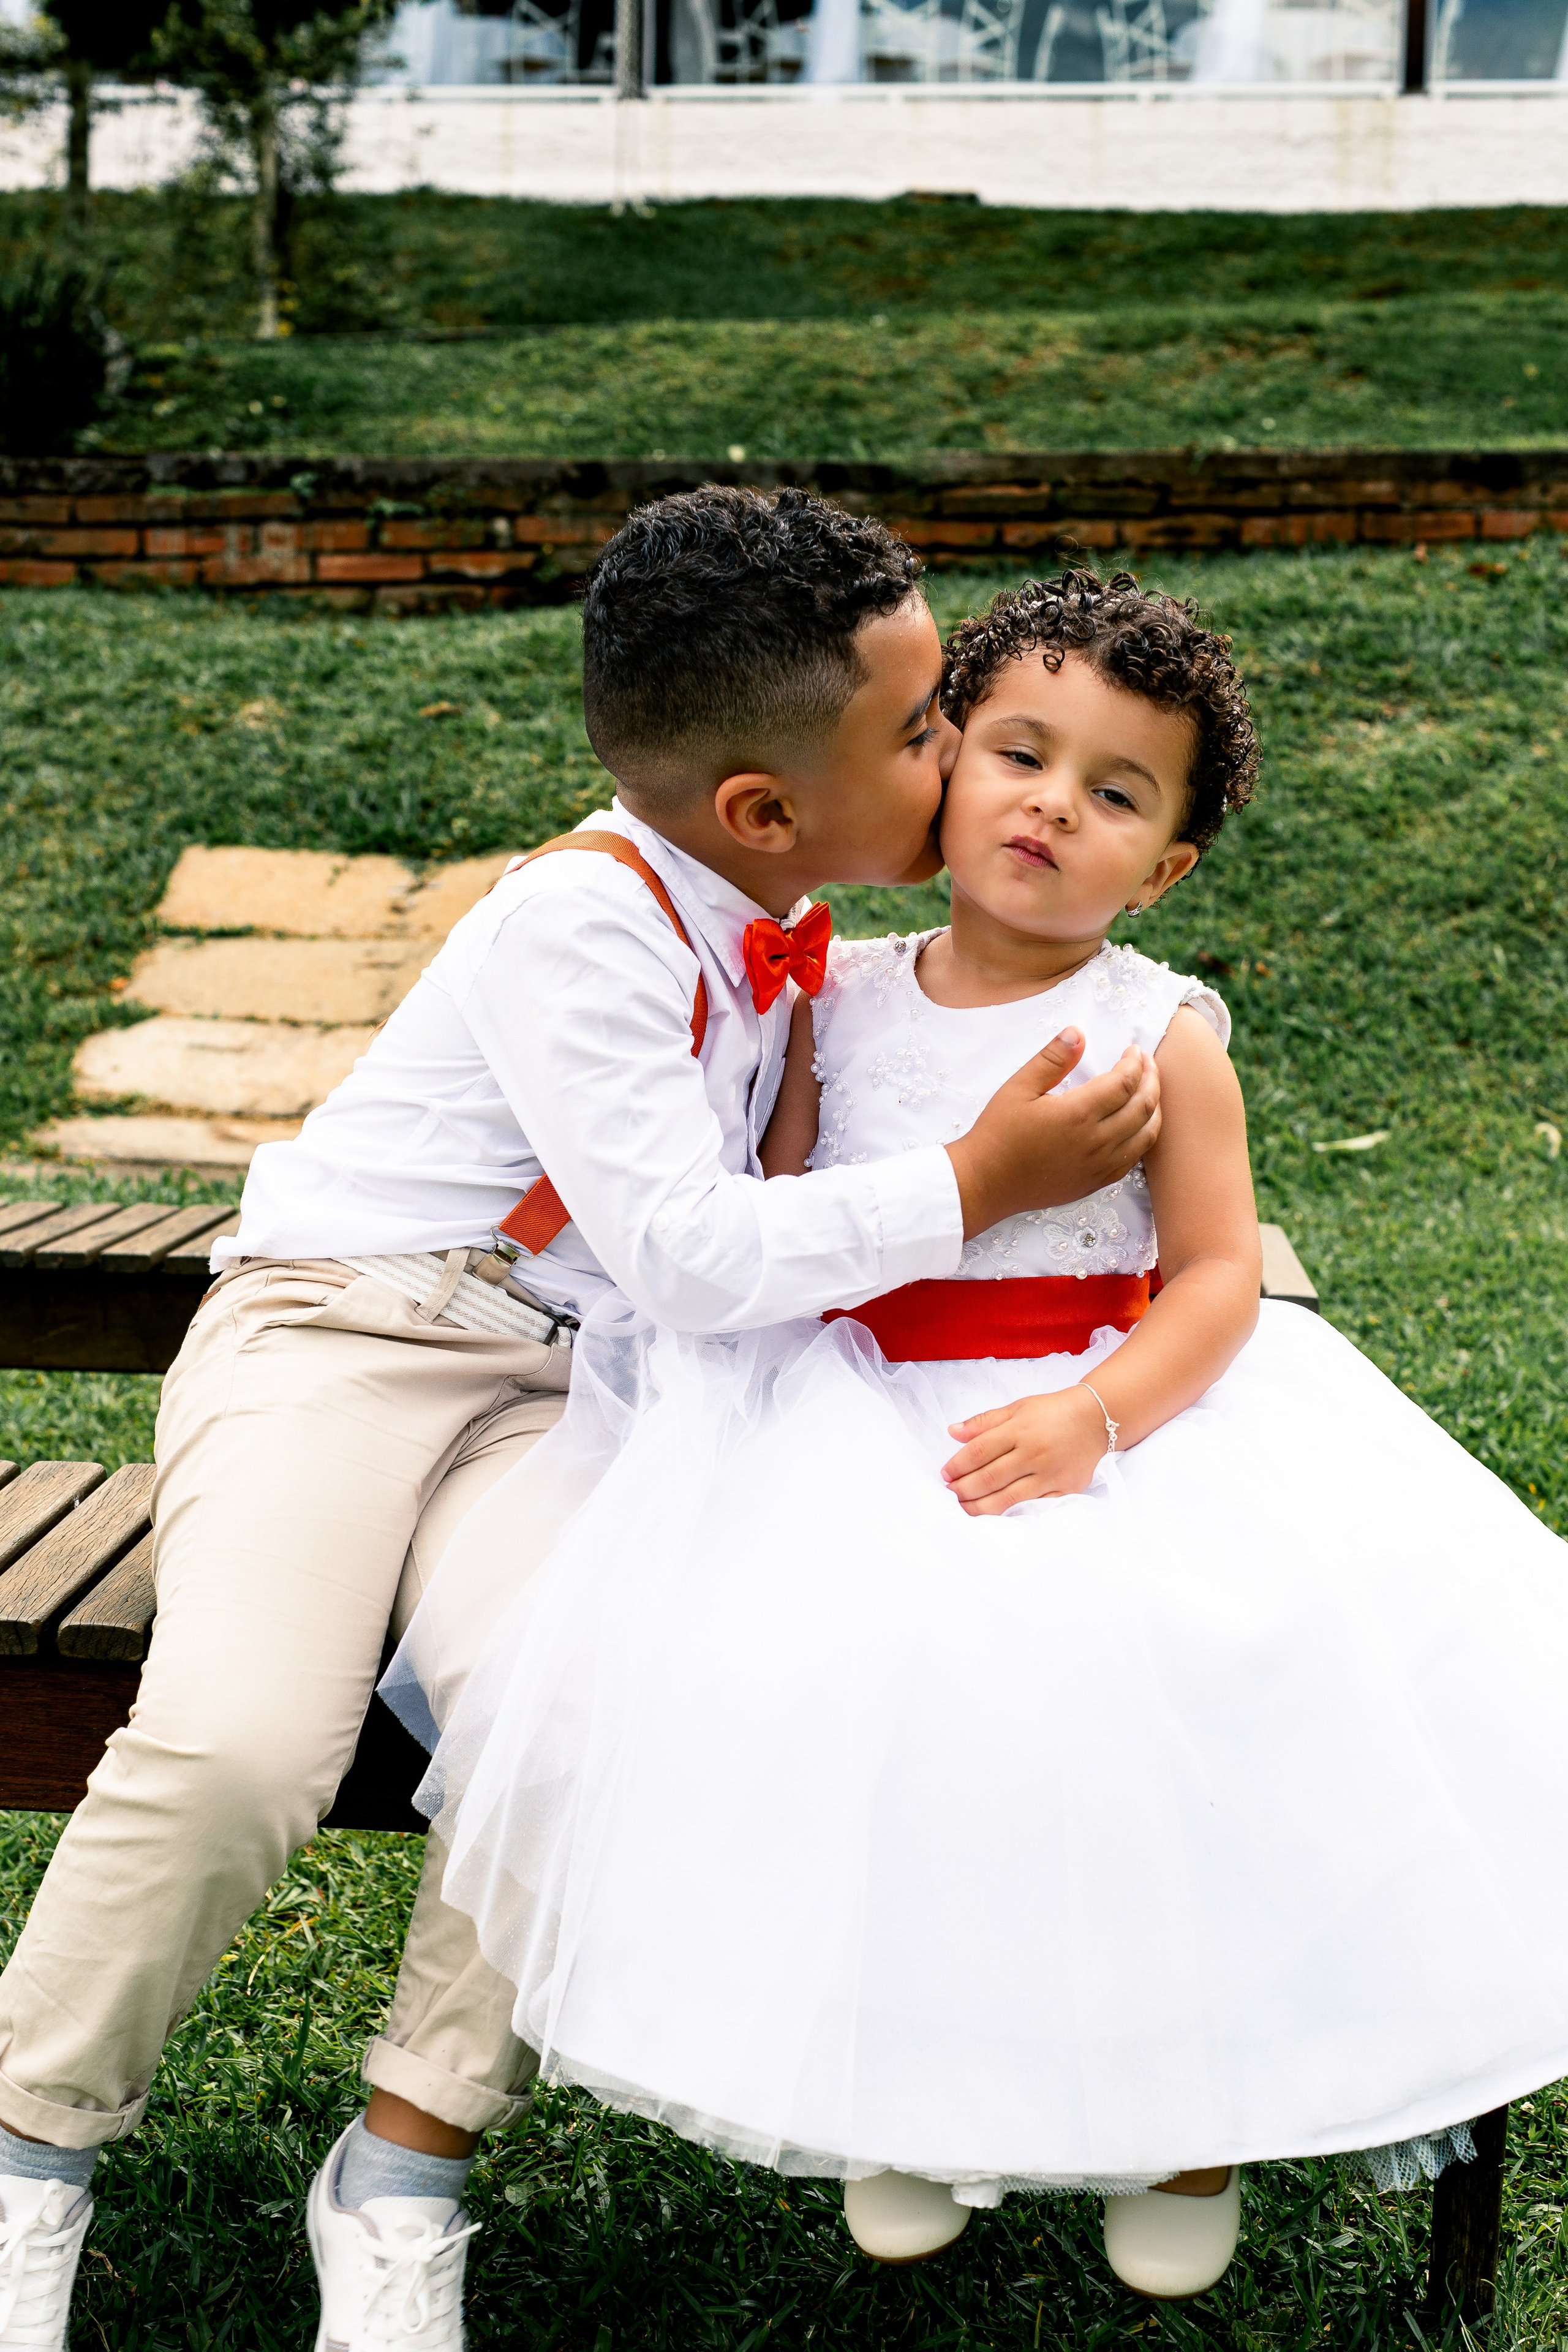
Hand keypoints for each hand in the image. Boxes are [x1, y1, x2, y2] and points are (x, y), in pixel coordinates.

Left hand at [942, 1386, 1107, 1514]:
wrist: (1096, 1420)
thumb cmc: (1052, 1412)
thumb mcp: (1017, 1408)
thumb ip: (985, 1422)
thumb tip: (952, 1432)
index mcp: (1019, 1429)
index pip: (979, 1451)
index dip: (957, 1465)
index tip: (944, 1474)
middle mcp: (1033, 1453)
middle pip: (989, 1478)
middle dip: (964, 1489)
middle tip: (950, 1493)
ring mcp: (1050, 1475)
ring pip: (1008, 1498)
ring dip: (980, 1506)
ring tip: (965, 1507)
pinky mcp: (1064, 1490)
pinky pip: (1033, 1508)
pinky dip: (1012, 1514)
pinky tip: (995, 1515)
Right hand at [944, 1033, 1160, 1238]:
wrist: (986, 1183)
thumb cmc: (998, 1133)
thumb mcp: (1019, 1087)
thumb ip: (1052, 1059)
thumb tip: (1078, 1033)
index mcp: (1078, 1113)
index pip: (1125, 1082)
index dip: (1135, 1062)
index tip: (1133, 1050)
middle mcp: (1096, 1141)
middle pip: (1144, 1106)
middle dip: (1152, 1079)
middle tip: (1147, 1064)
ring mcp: (1099, 1166)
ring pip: (1146, 1134)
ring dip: (1154, 1108)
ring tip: (1149, 1090)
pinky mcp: (1096, 1182)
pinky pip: (1133, 1158)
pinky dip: (1143, 1136)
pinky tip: (1137, 1124)